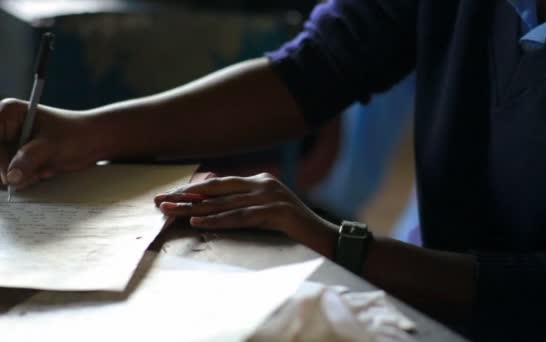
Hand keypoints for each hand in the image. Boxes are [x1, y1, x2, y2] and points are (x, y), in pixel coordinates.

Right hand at [0, 98, 101, 188]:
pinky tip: (43, 172)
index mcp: (8, 113)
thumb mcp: (52, 146)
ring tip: (42, 170)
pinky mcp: (19, 158)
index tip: (8, 175)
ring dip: (19, 176)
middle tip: (28, 176)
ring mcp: (11, 144)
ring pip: (2, 170)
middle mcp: (5, 128)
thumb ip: (28, 160)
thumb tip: (10, 177)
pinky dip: (26, 179)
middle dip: (9, 171)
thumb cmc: (77, 135)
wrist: (95, 142)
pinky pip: (12, 175)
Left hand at [154, 173, 339, 257]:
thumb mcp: (268, 212)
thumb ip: (246, 206)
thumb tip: (216, 208)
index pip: (220, 184)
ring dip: (193, 208)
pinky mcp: (276, 211)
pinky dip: (217, 219)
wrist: (327, 238)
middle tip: (160, 202)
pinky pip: (240, 216)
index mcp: (260, 181)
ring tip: (169, 212)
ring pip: (224, 202)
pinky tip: (197, 221)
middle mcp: (263, 184)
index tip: (170, 196)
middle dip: (186, 196)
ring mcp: (270, 196)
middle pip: (216, 190)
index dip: (194, 191)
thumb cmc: (296, 229)